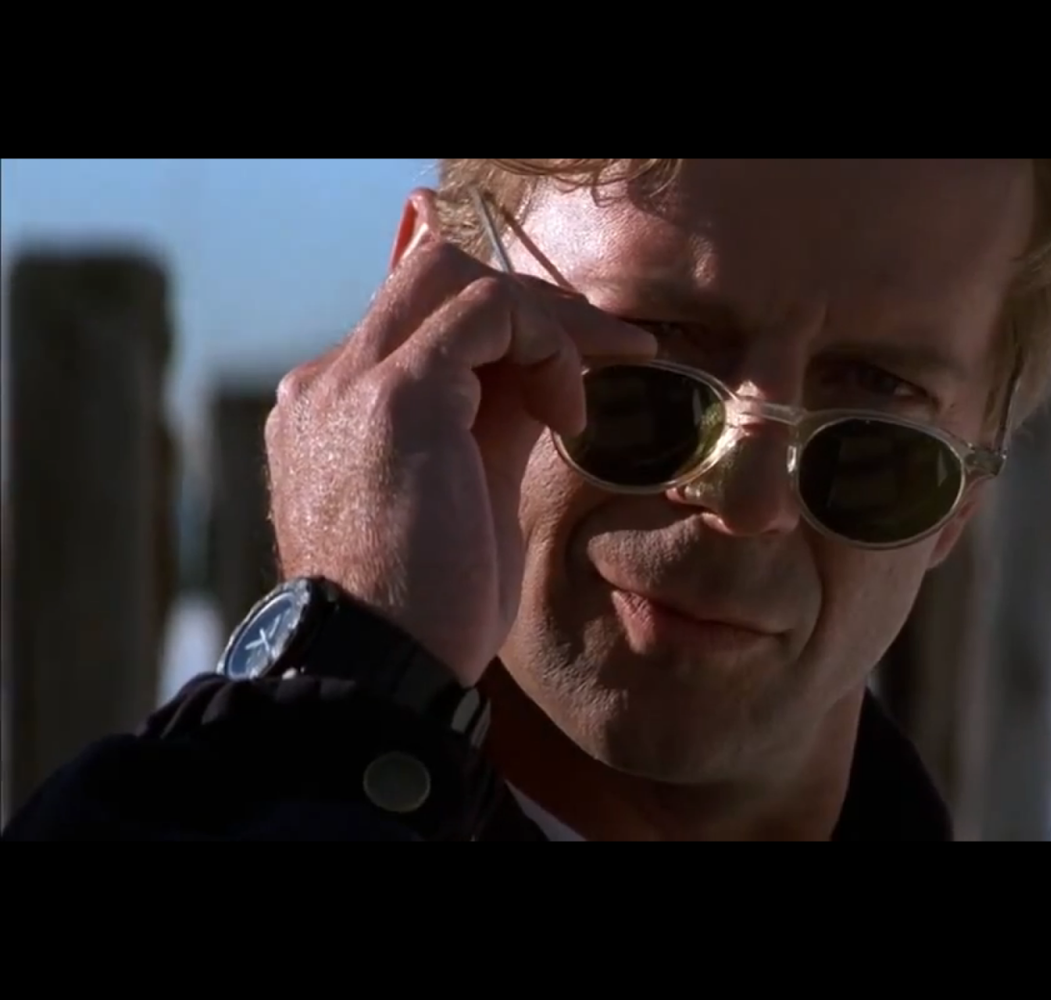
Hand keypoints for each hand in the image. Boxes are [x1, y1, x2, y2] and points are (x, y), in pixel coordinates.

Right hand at [265, 233, 654, 685]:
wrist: (379, 673)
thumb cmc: (427, 615)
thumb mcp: (468, 501)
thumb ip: (491, 430)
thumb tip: (544, 384)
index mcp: (337, 410)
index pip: (426, 323)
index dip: (512, 335)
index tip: (578, 375)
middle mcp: (330, 383)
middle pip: (436, 277)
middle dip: (534, 306)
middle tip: (608, 351)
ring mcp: (352, 382)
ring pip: (458, 276)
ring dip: (548, 320)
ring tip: (592, 388)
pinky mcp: (396, 396)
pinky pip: (488, 313)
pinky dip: (548, 344)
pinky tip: (569, 418)